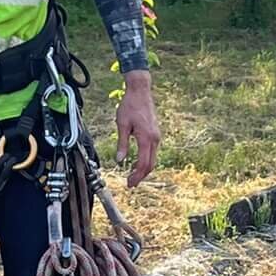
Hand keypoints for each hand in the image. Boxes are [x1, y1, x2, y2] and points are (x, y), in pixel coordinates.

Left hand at [115, 73, 159, 187]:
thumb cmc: (130, 105)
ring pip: (153, 159)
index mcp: (146, 138)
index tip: (129, 183)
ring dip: (144, 169)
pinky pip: (152, 152)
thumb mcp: (122, 124)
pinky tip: (137, 162)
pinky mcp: (155, 133)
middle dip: (141, 176)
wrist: (140, 92)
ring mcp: (156, 136)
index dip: (136, 176)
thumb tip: (119, 160)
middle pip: (150, 164)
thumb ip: (122, 143)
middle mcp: (154, 139)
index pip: (143, 163)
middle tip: (130, 183)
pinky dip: (146, 160)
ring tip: (133, 175)